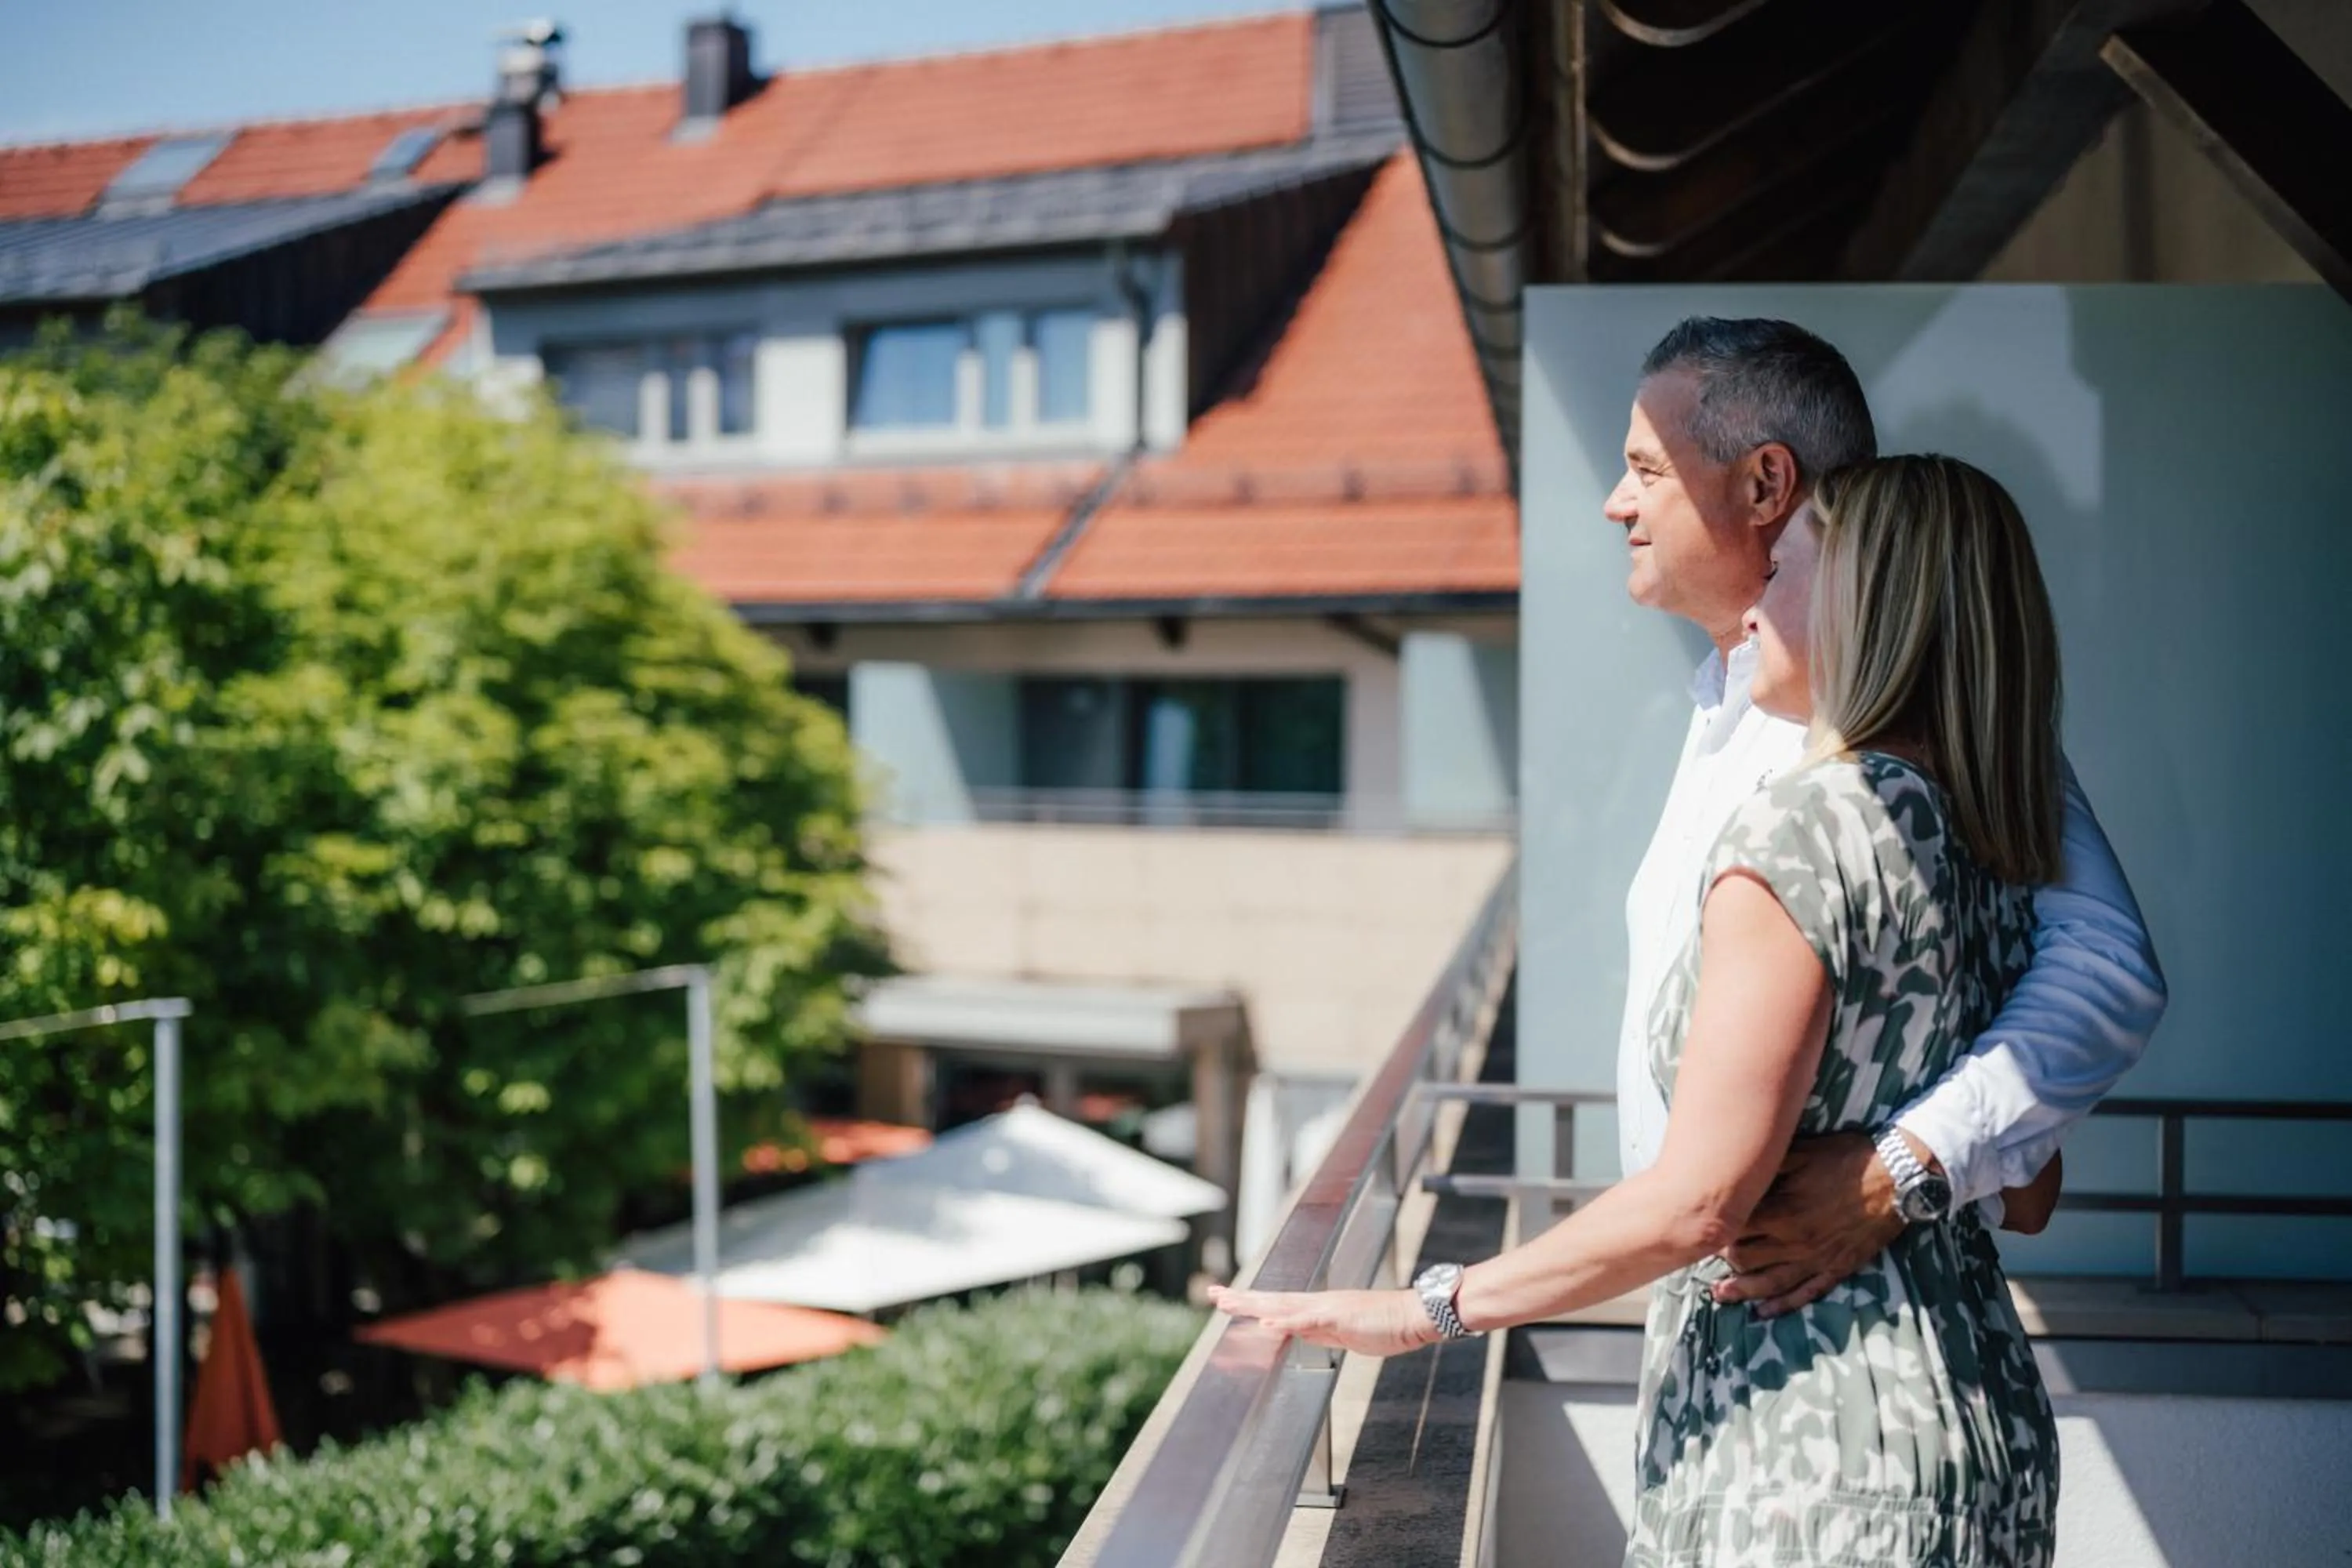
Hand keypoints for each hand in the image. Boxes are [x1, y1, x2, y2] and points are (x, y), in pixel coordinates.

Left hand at [1206, 1284, 1439, 1356]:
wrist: (1412, 1316)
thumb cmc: (1384, 1324)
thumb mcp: (1342, 1332)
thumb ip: (1318, 1331)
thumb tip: (1295, 1332)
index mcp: (1317, 1310)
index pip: (1277, 1305)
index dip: (1251, 1303)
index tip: (1227, 1300)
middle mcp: (1317, 1303)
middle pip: (1272, 1301)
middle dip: (1242, 1299)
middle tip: (1213, 1294)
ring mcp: (1326, 1309)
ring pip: (1282, 1306)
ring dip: (1254, 1305)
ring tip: (1228, 1302)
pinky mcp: (1338, 1317)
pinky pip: (1307, 1321)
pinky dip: (1285, 1321)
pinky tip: (1267, 1323)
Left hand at [1709, 1131, 1906, 1317]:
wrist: (1897, 1178)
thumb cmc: (1847, 1160)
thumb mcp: (1801, 1152)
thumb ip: (1767, 1166)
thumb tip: (1736, 1172)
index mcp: (1782, 1211)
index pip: (1735, 1229)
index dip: (1716, 1229)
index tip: (1704, 1226)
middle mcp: (1795, 1242)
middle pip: (1745, 1259)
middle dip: (1724, 1258)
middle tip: (1709, 1254)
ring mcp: (1816, 1259)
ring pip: (1770, 1283)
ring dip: (1742, 1290)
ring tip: (1719, 1294)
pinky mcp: (1837, 1269)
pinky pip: (1805, 1294)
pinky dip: (1783, 1305)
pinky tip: (1765, 1312)